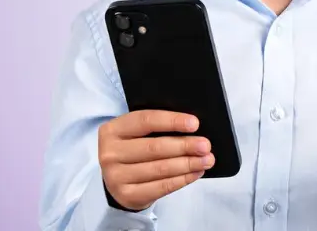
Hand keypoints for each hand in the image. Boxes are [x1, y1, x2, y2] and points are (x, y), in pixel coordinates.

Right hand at [98, 110, 214, 210]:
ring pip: (160, 169)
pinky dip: (182, 179)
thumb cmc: (133, 150)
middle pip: (154, 147)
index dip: (172, 121)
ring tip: (206, 160)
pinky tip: (195, 173)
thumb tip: (192, 128)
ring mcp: (116, 176)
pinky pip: (161, 187)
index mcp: (112, 130)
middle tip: (205, 146)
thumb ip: (156, 127)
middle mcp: (110, 153)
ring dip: (188, 164)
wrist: (116, 181)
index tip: (195, 124)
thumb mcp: (135, 134)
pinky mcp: (127, 195)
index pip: (145, 120)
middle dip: (184, 146)